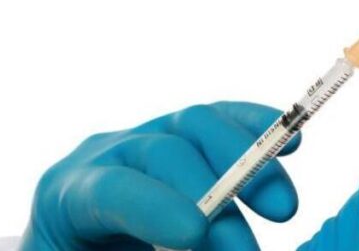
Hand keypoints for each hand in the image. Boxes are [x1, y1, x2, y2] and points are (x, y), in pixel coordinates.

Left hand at [19, 101, 303, 249]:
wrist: (86, 250)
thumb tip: (209, 241)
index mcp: (66, 198)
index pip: (112, 187)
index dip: (156, 204)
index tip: (198, 231)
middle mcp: (106, 157)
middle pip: (165, 150)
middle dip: (217, 196)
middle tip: (248, 249)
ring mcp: (147, 140)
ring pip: (199, 125)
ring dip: (250, 163)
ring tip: (283, 209)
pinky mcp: (184, 140)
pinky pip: (224, 121)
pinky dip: (259, 130)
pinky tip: (292, 144)